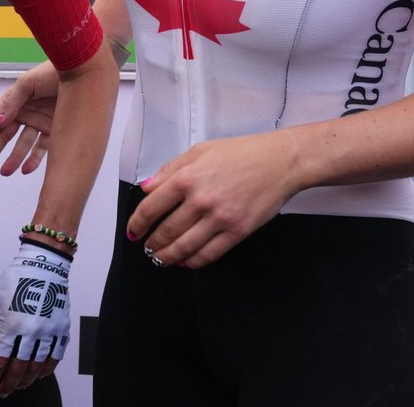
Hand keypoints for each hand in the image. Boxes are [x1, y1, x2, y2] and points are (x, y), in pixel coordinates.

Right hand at [0, 61, 58, 175]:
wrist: (82, 71)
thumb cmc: (52, 73)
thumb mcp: (27, 84)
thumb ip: (11, 104)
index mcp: (14, 101)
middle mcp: (25, 113)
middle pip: (5, 136)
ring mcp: (40, 122)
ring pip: (23, 145)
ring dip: (13, 159)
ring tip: (4, 172)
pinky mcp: (56, 129)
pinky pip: (43, 148)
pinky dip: (34, 160)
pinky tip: (25, 169)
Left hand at [0, 241, 70, 396]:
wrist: (44, 265)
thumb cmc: (15, 280)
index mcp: (11, 325)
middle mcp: (31, 332)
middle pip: (18, 369)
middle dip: (7, 384)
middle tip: (1, 391)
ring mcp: (48, 333)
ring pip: (37, 367)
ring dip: (25, 380)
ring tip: (18, 385)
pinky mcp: (61, 330)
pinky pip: (55, 357)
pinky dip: (46, 370)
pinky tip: (38, 375)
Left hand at [128, 130, 305, 268]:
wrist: (280, 162)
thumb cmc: (242, 152)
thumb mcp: (199, 151)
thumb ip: (170, 170)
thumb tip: (147, 188)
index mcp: (186, 178)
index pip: (151, 208)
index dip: (137, 224)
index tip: (133, 231)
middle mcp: (200, 200)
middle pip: (166, 231)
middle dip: (152, 244)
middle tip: (147, 248)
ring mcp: (219, 218)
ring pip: (185, 247)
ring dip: (168, 257)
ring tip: (160, 259)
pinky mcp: (237, 231)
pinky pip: (210, 253)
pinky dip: (194, 261)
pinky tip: (187, 262)